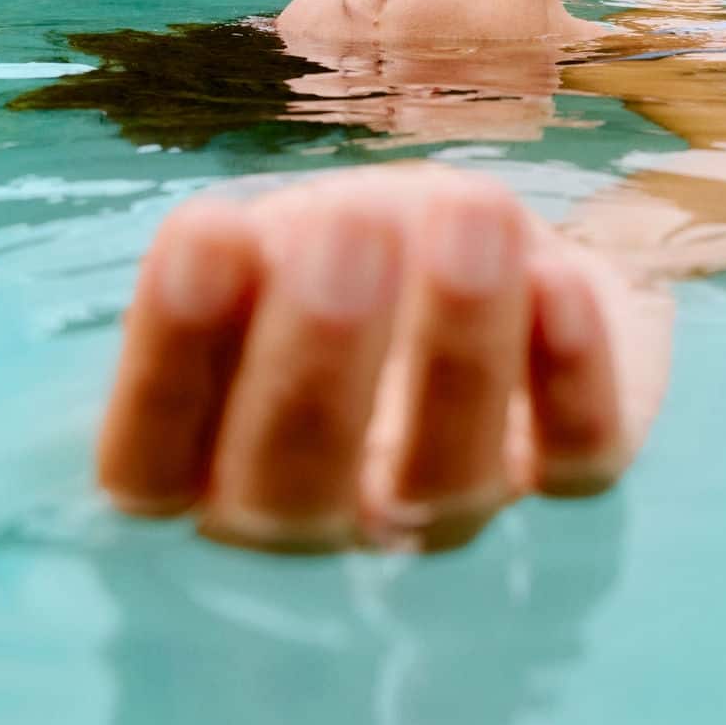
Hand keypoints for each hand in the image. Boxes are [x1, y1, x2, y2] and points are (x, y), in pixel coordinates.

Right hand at [97, 165, 665, 553]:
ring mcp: (443, 510)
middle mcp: (316, 515)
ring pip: (447, 476)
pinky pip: (573, 456)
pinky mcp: (565, 477)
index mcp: (208, 462)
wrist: (503, 249)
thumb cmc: (363, 248)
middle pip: (295, 485)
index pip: (152, 457)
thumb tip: (281, 252)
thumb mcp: (293, 232)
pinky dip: (570, 373)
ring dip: (460, 341)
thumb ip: (272, 253)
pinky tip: (558, 278)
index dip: (169, 356)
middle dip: (322, 349)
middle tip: (350, 221)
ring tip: (469, 209)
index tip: (205, 226)